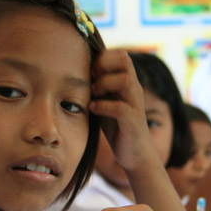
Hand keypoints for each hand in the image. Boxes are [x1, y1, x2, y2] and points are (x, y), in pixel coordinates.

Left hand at [89, 49, 157, 171]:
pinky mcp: (134, 122)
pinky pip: (121, 108)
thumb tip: (74, 73)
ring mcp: (136, 105)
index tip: (90, 70)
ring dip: (105, 84)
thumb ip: (97, 88)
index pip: (122, 55)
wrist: (135, 155)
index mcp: (128, 83)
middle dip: (104, 65)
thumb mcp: (105, 102)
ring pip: (126, 81)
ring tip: (93, 93)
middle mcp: (135, 90)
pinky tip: (93, 109)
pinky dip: (104, 106)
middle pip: (125, 61)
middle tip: (91, 78)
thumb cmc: (117, 128)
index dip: (104, 57)